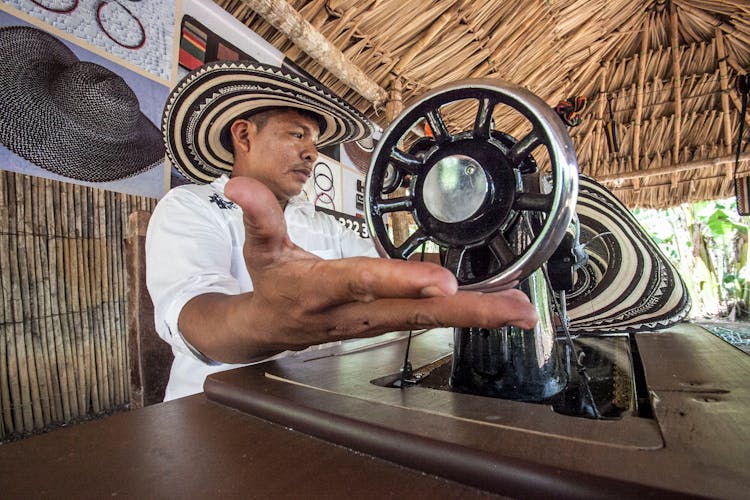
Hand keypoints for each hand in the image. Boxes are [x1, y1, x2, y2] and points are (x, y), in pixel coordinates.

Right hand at [181, 177, 538, 363]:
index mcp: (322, 289)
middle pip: (413, 311)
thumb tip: (236, 184)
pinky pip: (428, 321)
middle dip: (466, 310)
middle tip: (514, 308)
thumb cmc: (269, 285)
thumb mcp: (258, 249)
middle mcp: (355, 312)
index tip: (442, 281)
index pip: (364, 282)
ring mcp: (374, 323)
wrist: (266, 330)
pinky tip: (495, 309)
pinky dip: (464, 315)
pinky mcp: (387, 324)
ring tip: (520, 310)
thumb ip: (257, 214)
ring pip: (428, 321)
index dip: (401, 281)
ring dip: (476, 315)